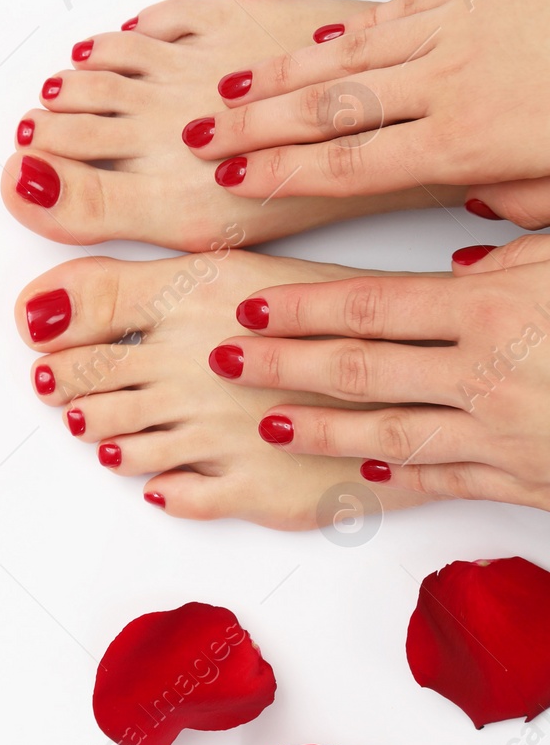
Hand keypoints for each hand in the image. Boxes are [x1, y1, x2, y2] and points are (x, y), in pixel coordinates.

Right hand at [182, 0, 549, 219]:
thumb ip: (522, 209)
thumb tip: (470, 221)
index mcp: (474, 141)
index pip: (348, 165)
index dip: (279, 174)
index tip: (232, 179)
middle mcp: (452, 79)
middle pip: (327, 107)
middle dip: (254, 124)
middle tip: (201, 134)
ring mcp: (466, 21)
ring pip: (349, 51)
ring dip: (283, 73)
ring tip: (234, 87)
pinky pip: (400, 6)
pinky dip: (350, 28)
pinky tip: (318, 39)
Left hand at [204, 234, 549, 511]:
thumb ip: (511, 263)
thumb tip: (457, 265)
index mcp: (491, 309)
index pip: (369, 306)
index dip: (300, 308)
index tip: (249, 309)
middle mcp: (484, 373)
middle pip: (358, 368)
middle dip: (281, 365)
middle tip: (224, 360)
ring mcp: (500, 433)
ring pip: (388, 433)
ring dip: (320, 432)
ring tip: (267, 425)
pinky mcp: (522, 480)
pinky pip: (445, 479)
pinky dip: (398, 478)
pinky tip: (361, 475)